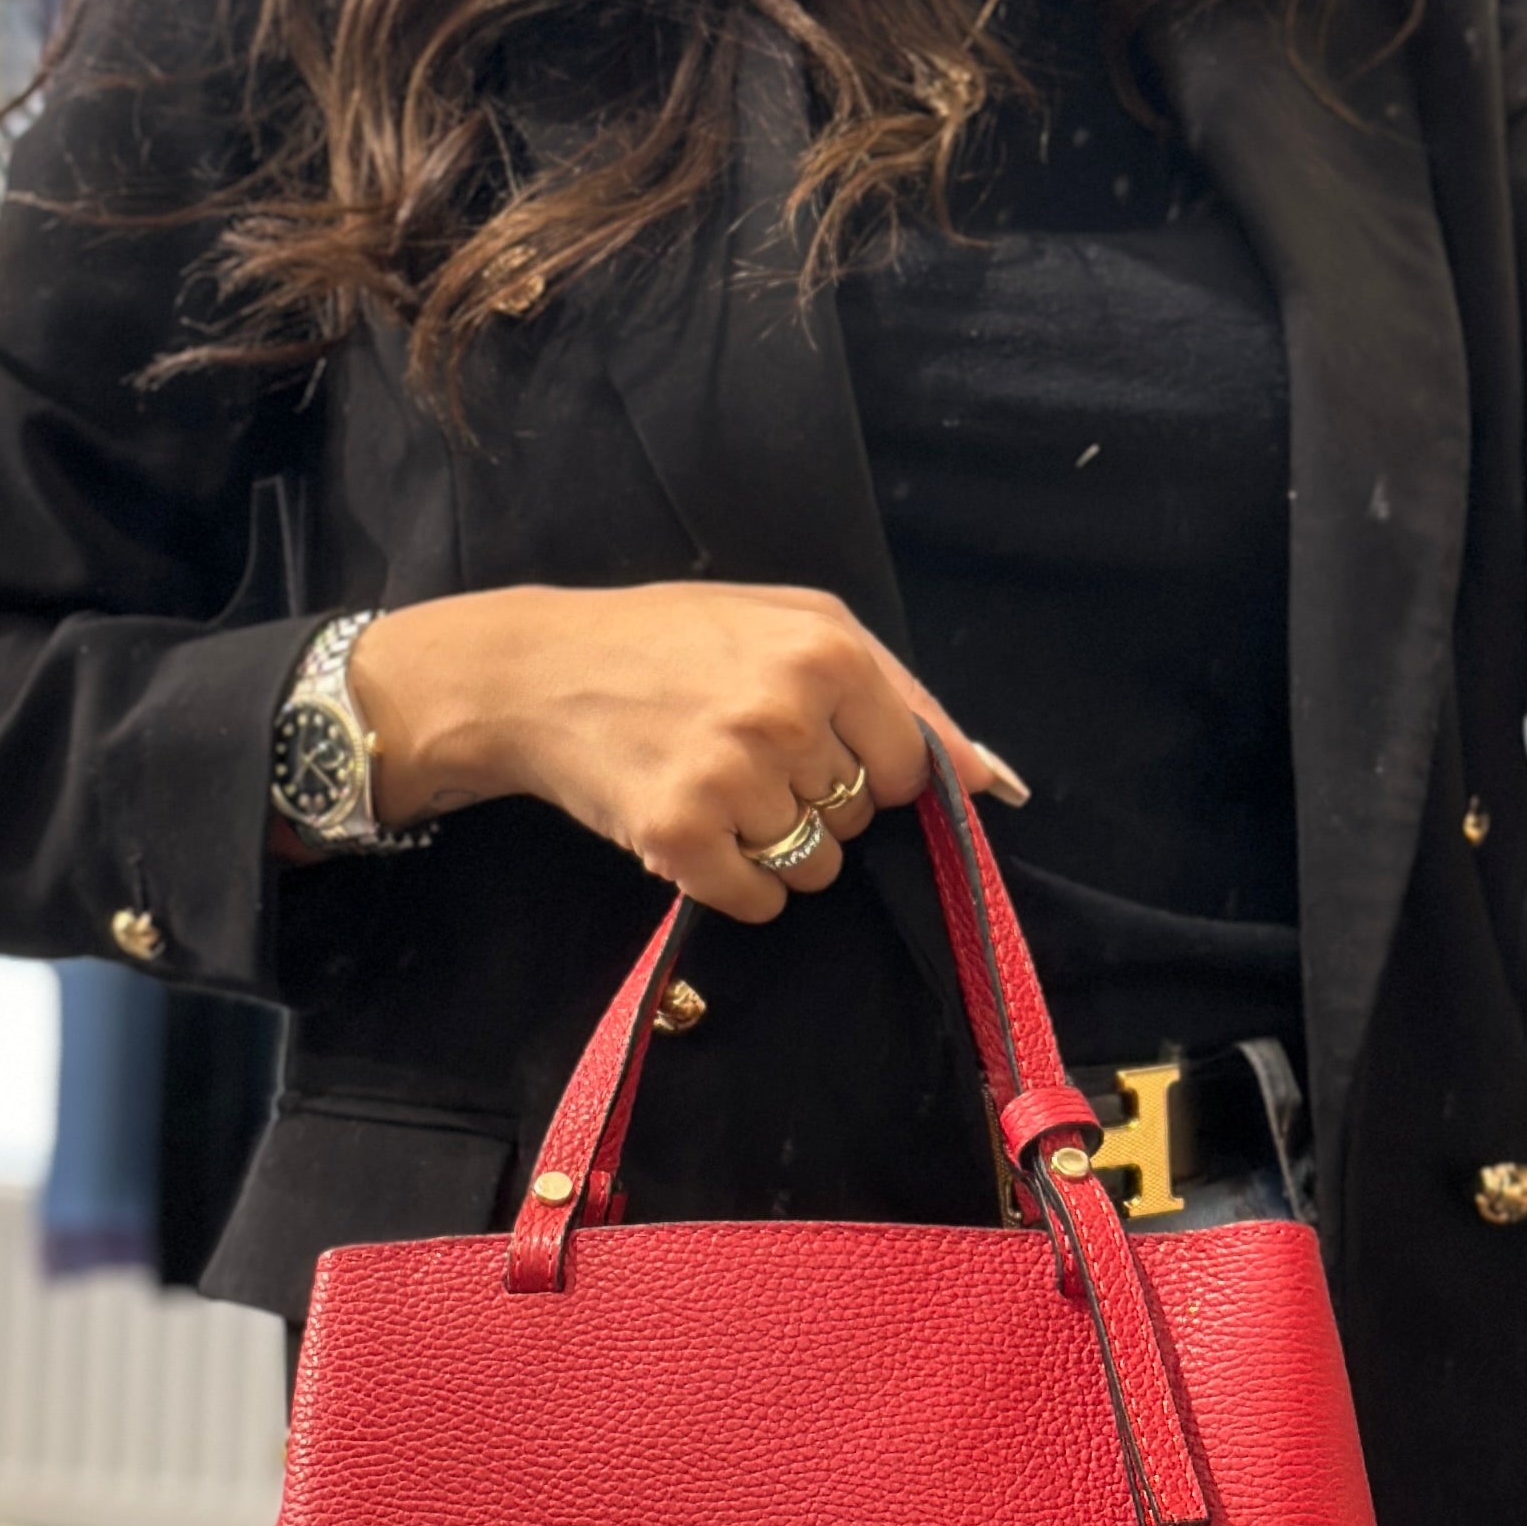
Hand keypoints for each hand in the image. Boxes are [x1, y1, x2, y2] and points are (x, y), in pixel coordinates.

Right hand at [348, 583, 1025, 925]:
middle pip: (861, 821)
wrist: (536, 673)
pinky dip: (734, 886)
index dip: (866, 770)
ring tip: (715, 792)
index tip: (812, 747)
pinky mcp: (678, 836)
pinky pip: (757, 903)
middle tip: (742, 757)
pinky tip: (694, 833)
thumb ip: (901, 695)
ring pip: (816, 871)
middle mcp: (785, 714)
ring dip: (774, 850)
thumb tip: (989, 782)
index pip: (909, 768)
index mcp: (826, 652)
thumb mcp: (794, 623)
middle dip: (815, 805)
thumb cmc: (673, 641)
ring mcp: (731, 778)